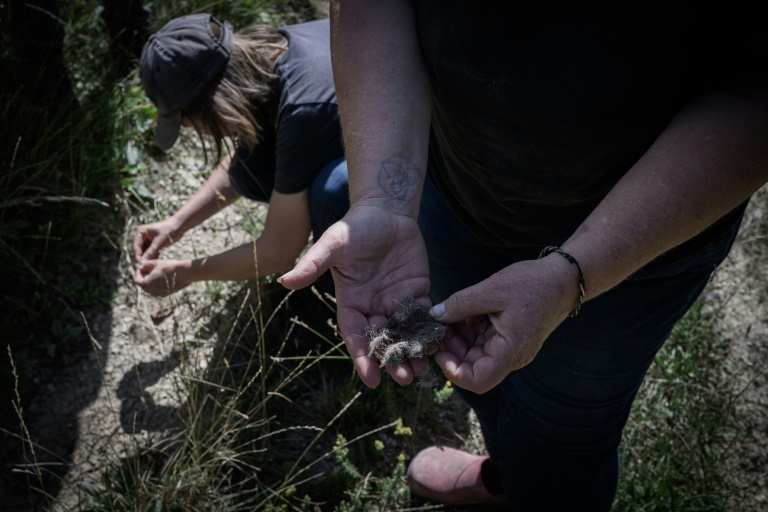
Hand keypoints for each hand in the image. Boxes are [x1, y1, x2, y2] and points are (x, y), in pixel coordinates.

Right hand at [133, 217, 183, 262]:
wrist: (179, 226)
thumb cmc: (169, 231)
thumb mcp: (159, 242)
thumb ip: (150, 252)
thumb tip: (142, 262)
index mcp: (141, 232)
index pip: (136, 246)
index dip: (138, 255)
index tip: (140, 264)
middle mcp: (142, 235)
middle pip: (139, 249)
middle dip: (143, 257)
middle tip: (146, 266)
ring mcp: (147, 239)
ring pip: (145, 251)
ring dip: (148, 257)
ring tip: (151, 264)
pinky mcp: (153, 243)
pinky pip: (150, 251)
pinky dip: (152, 256)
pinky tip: (156, 261)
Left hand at [134, 259, 191, 296]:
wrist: (184, 273)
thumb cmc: (168, 267)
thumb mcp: (155, 263)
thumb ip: (145, 265)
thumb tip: (142, 267)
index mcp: (146, 284)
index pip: (137, 280)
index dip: (138, 273)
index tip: (141, 268)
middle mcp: (152, 291)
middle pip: (144, 285)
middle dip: (144, 277)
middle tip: (147, 270)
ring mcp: (159, 293)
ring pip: (151, 288)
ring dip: (151, 281)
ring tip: (155, 273)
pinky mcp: (167, 294)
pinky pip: (158, 290)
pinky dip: (157, 285)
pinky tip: (162, 277)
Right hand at [279, 204, 430, 386]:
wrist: (384, 211)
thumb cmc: (354, 228)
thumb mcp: (333, 244)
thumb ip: (313, 264)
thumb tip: (284, 280)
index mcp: (351, 302)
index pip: (356, 335)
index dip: (362, 357)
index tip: (371, 379)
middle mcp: (373, 306)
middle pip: (382, 340)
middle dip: (392, 360)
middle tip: (405, 378)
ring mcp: (395, 301)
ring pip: (404, 333)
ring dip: (413, 352)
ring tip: (423, 370)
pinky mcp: (416, 292)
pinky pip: (424, 315)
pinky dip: (430, 330)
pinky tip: (438, 345)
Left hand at [432, 255, 579, 393]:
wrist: (564, 279)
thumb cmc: (533, 284)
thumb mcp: (491, 289)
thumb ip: (460, 304)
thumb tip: (435, 316)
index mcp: (510, 351)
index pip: (478, 381)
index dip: (453, 371)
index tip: (439, 350)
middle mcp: (511, 356)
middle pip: (473, 366)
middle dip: (452, 348)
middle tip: (438, 326)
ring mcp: (511, 348)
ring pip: (476, 353)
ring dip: (460, 337)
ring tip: (451, 314)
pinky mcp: (510, 338)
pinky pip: (485, 341)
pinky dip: (471, 329)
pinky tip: (464, 311)